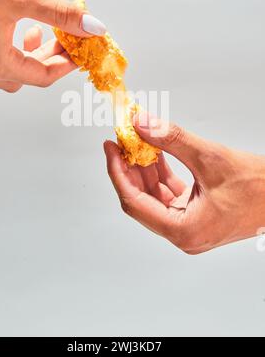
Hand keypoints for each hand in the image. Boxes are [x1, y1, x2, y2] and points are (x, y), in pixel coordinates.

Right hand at [0, 0, 105, 91]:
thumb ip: (59, 14)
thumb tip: (92, 27)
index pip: (44, 76)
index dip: (68, 64)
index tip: (82, 50)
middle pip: (28, 74)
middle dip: (51, 57)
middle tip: (69, 40)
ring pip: (11, 70)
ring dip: (31, 54)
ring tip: (42, 33)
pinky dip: (12, 50)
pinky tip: (16, 29)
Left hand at [104, 113, 264, 253]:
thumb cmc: (259, 187)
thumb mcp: (210, 158)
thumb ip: (171, 139)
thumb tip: (141, 125)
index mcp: (184, 230)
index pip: (134, 202)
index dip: (117, 173)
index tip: (110, 149)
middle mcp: (183, 233)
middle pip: (142, 199)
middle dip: (129, 168)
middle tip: (121, 141)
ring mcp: (189, 225)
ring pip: (154, 195)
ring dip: (145, 168)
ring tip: (137, 141)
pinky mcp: (196, 214)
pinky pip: (169, 193)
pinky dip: (161, 172)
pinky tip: (155, 152)